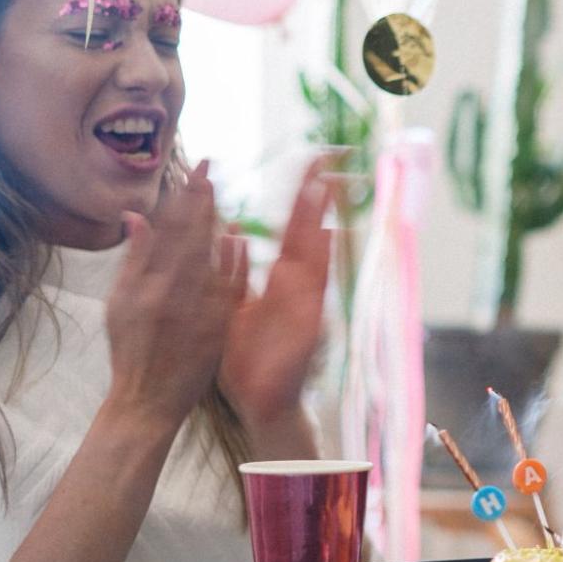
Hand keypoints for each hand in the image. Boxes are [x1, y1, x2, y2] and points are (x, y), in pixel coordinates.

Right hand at [105, 160, 243, 432]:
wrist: (149, 399)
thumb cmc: (130, 350)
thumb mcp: (119, 304)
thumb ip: (133, 259)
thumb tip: (135, 215)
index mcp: (145, 282)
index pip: (165, 230)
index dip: (179, 198)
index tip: (191, 171)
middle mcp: (170, 291)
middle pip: (187, 236)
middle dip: (198, 199)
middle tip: (209, 167)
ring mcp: (195, 308)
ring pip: (207, 256)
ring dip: (213, 222)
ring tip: (218, 191)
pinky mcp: (215, 325)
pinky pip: (226, 288)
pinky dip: (232, 262)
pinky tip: (239, 238)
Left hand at [218, 155, 340, 427]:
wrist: (260, 400)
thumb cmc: (250, 358)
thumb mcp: (235, 306)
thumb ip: (235, 271)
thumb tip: (233, 232)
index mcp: (279, 280)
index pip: (290, 229)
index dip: (297, 198)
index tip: (308, 166)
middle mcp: (295, 286)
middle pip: (306, 232)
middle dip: (313, 197)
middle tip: (323, 161)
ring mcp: (304, 302)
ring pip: (314, 252)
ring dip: (319, 220)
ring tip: (325, 187)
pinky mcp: (307, 320)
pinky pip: (315, 286)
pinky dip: (322, 261)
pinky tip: (329, 236)